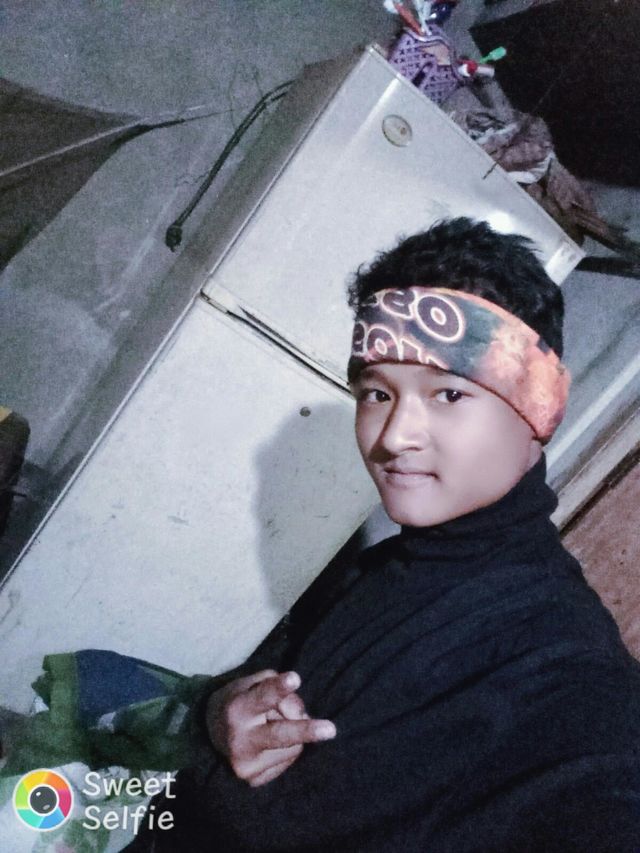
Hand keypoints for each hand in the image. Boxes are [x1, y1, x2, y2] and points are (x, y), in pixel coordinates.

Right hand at [206, 669, 335, 786]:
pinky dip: (287, 749)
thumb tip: (302, 715)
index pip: (262, 696)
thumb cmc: (240, 700)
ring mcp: (246, 765)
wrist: (210, 732)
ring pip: (293, 746)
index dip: (279, 688)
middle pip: (279, 735)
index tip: (295, 678)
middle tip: (331, 729)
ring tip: (271, 725)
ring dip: (294, 733)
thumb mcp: (252, 683)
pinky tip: (269, 744)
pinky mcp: (254, 780)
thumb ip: (277, 690)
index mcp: (237, 709)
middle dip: (304, 731)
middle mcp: (240, 740)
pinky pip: (288, 760)